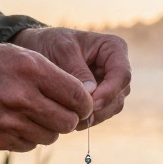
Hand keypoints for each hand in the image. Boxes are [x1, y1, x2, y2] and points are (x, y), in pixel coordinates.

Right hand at [0, 41, 93, 151]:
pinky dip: (30, 136)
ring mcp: (9, 122)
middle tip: (61, 110)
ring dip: (49, 128)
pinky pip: (30, 145)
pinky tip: (18, 122)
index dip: (84, 102)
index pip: (78, 96)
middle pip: (69, 121)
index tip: (80, 102)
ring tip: (35, 113)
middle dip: (70, 117)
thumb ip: (50, 74)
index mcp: (30, 69)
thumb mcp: (16, 54)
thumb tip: (82, 98)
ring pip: (51, 136)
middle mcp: (21, 97)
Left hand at [11, 27, 131, 125]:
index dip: (109, 92)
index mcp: (114, 48)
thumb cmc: (51, 43)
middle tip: (76, 116)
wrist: (40, 50)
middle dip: (100, 108)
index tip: (90, 103)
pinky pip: (102, 114)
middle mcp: (117, 68)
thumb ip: (77, 70)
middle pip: (119, 95)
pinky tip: (72, 120)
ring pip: (112, 108)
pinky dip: (89, 119)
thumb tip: (91, 93)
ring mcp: (112, 85)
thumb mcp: (61, 50)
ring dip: (94, 117)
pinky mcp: (103, 98)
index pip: (122, 74)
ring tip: (71, 119)